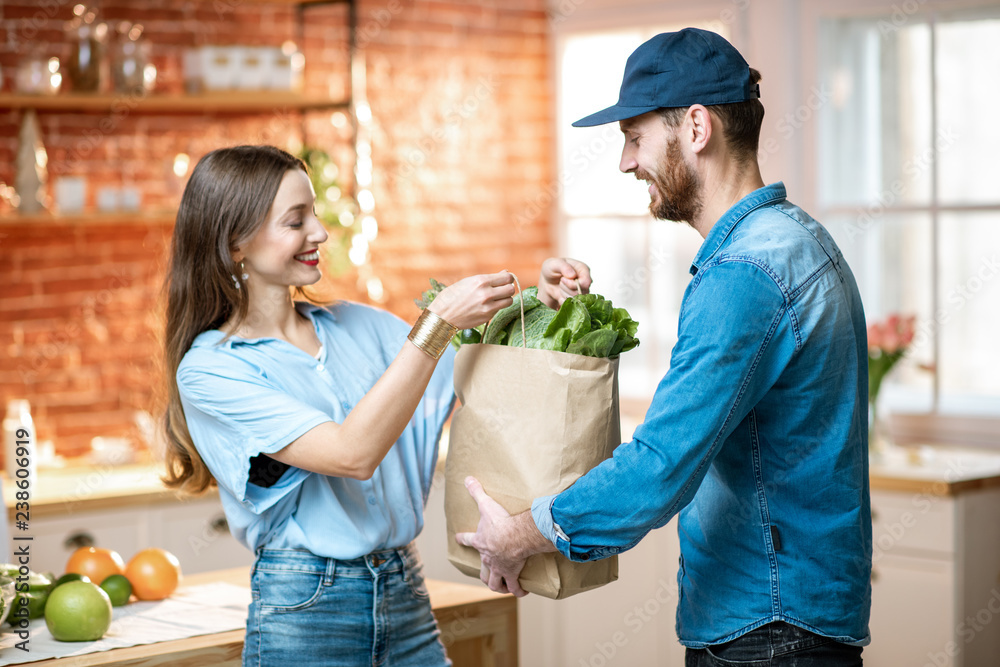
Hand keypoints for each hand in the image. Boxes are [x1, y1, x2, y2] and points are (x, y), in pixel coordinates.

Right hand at [428, 271, 514, 328]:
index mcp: (481, 281)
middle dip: (507, 288)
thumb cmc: (453, 296)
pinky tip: (486, 306)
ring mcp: (488, 307)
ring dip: (505, 299)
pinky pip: (499, 309)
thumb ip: (489, 279)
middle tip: (501, 290)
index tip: (504, 280)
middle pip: (511, 289)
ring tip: (496, 298)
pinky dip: (496, 307)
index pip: (507, 278)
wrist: (442, 315)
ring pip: (509, 301)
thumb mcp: (468, 282)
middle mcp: (486, 294)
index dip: (507, 278)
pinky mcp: (487, 317)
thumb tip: (506, 273)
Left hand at [455, 477, 553, 596]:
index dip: (462, 538)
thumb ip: (477, 491)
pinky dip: (517, 590)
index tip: (458, 538)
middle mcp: (488, 558)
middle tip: (488, 575)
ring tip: (502, 587)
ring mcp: (499, 568)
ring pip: (494, 582)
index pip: (468, 539)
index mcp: (480, 542)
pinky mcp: (512, 573)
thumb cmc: (499, 522)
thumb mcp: (486, 504)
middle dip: (484, 574)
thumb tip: (467, 478)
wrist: (513, 537)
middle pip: (482, 570)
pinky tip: (521, 592)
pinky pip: (514, 586)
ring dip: (497, 586)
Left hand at [538, 258, 591, 307]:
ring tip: (561, 285)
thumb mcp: (554, 264)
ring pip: (575, 298)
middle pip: (580, 292)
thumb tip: (572, 275)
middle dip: (566, 288)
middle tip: (560, 281)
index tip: (562, 279)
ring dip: (564, 293)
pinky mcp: (577, 298)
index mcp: (583, 269)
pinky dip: (562, 299)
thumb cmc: (552, 268)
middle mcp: (585, 280)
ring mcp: (582, 290)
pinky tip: (560, 292)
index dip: (574, 284)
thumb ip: (564, 267)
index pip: (586, 282)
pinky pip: (571, 304)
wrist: (548, 279)